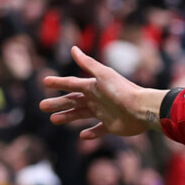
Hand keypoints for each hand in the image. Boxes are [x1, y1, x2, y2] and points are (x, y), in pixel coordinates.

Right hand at [40, 47, 159, 139]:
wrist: (142, 109)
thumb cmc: (122, 90)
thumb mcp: (103, 75)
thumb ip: (88, 63)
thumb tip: (73, 48)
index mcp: (94, 86)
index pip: (72, 84)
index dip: (59, 83)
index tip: (45, 81)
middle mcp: (98, 99)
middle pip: (73, 101)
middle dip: (58, 103)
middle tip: (42, 106)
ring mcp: (105, 112)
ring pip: (82, 114)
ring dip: (68, 116)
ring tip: (53, 120)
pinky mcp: (112, 125)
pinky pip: (99, 130)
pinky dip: (91, 133)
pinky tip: (82, 136)